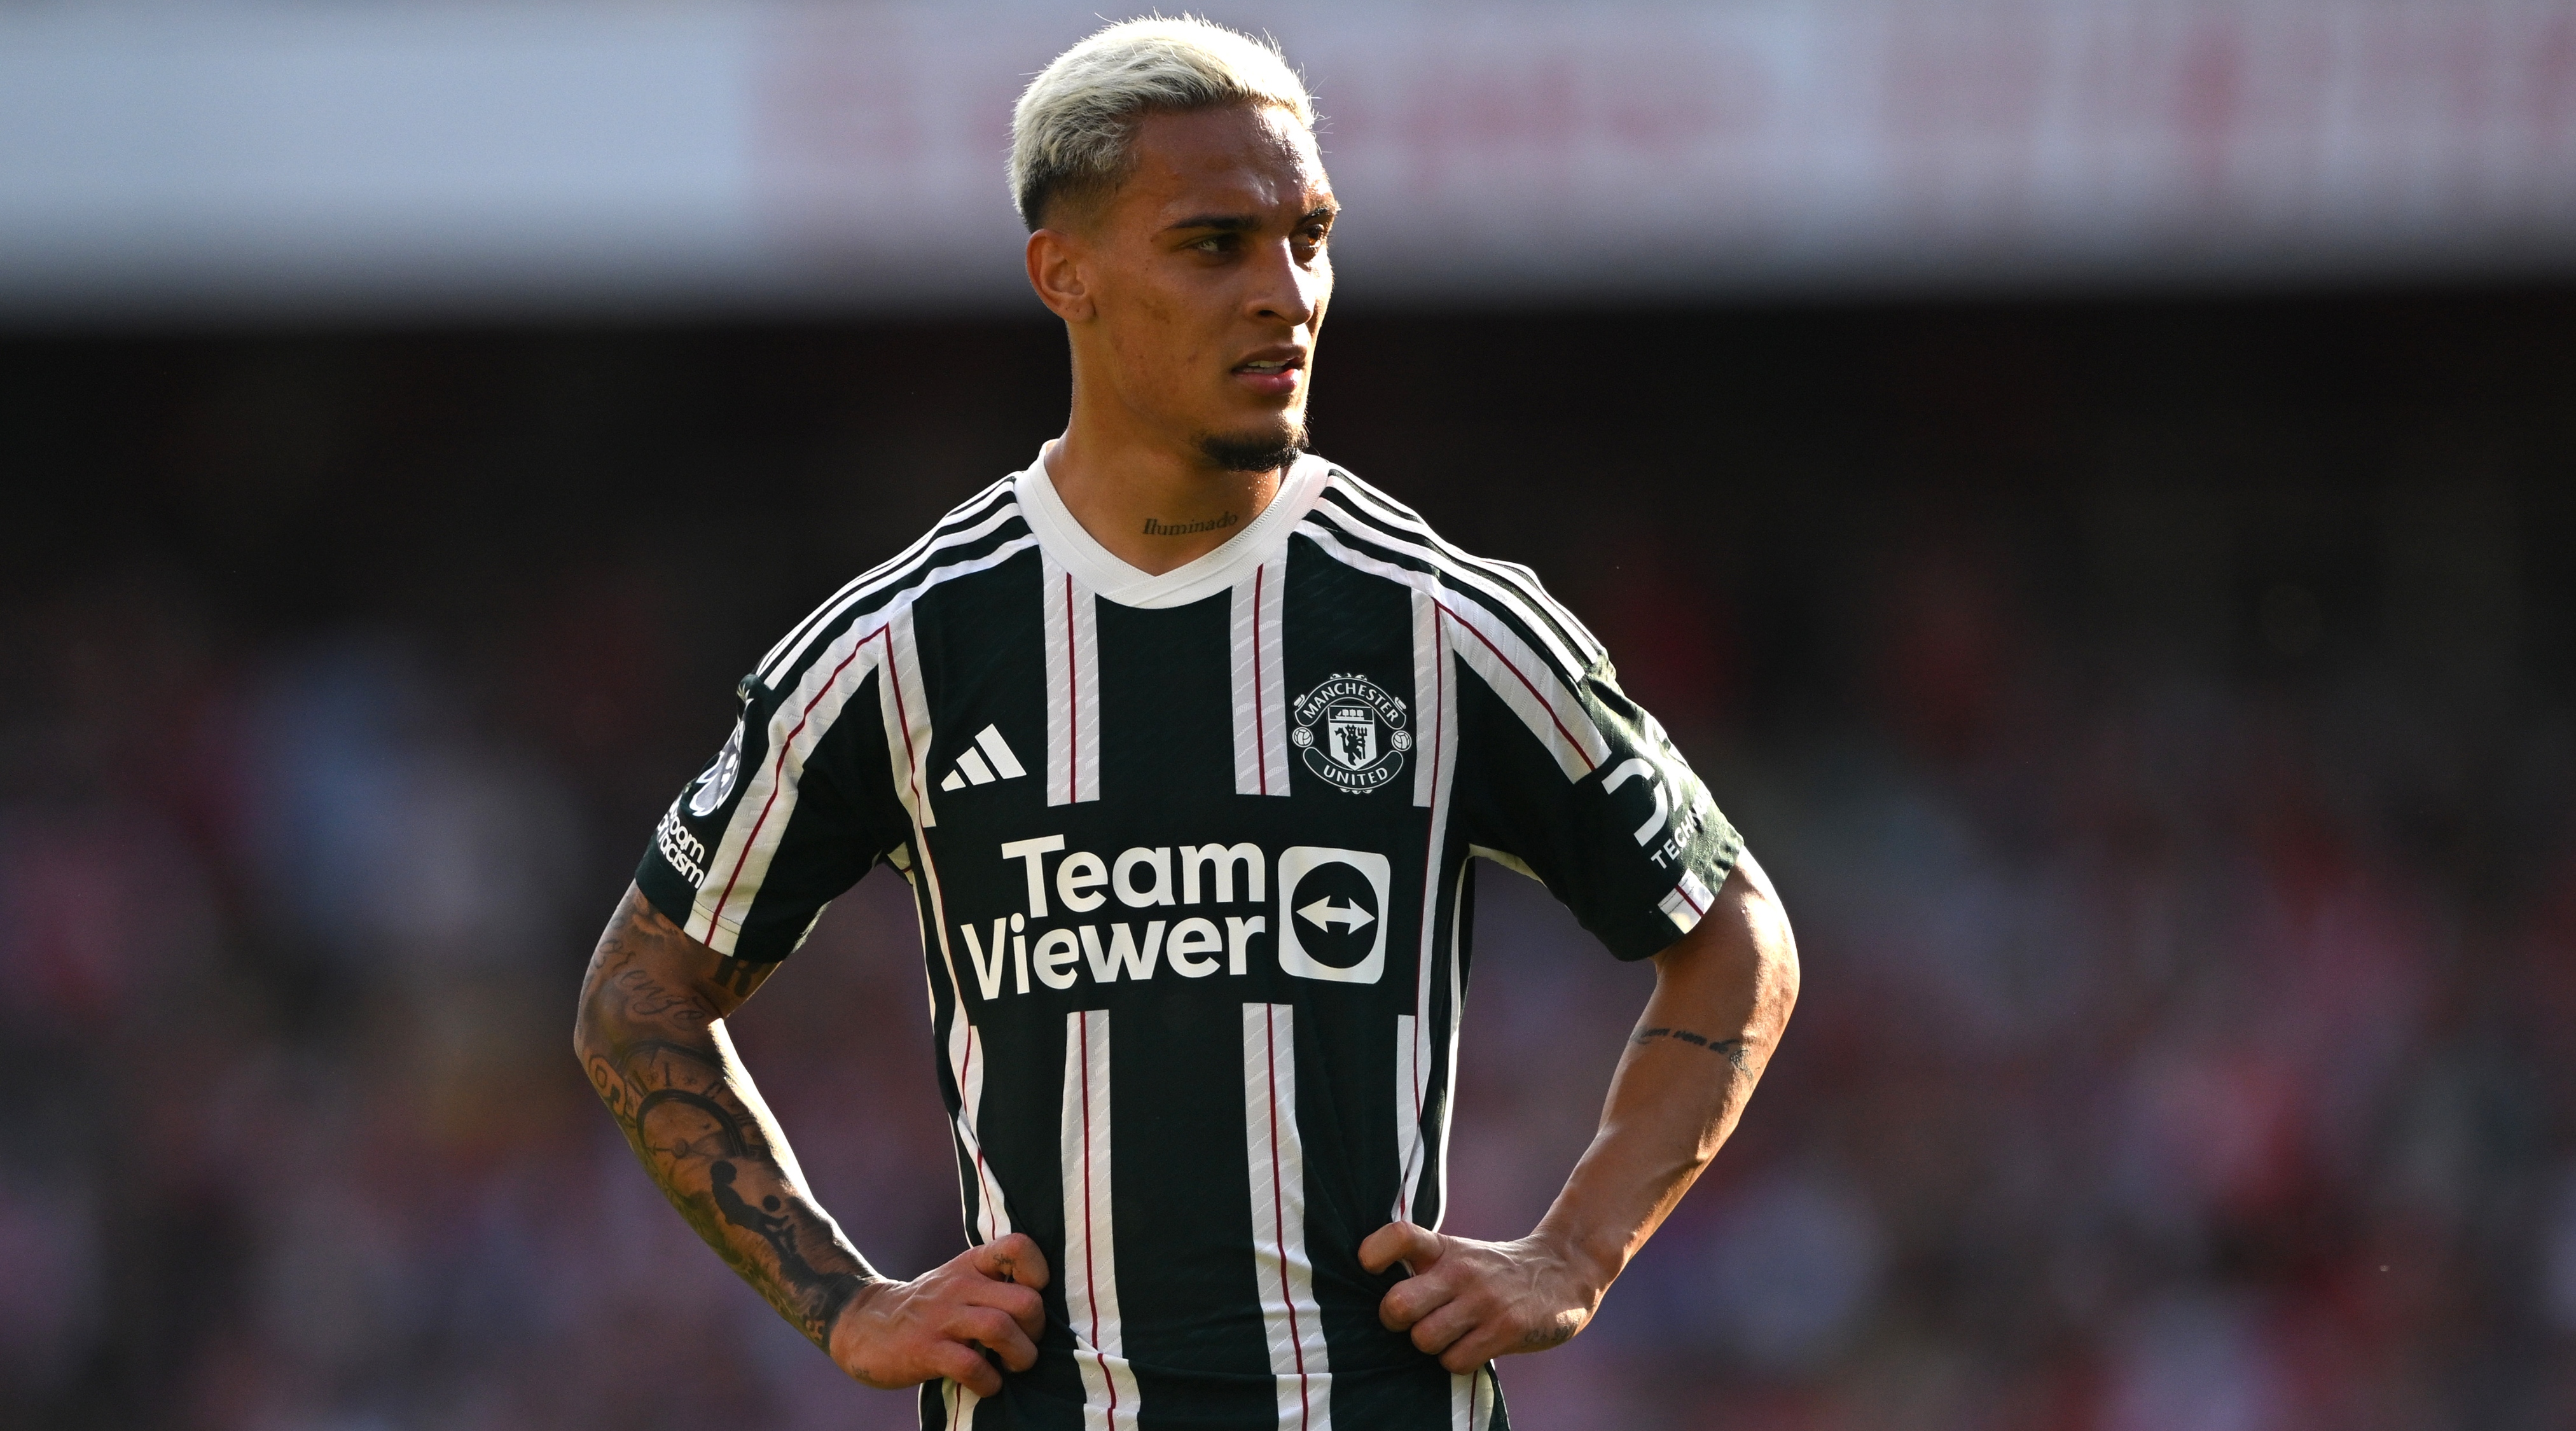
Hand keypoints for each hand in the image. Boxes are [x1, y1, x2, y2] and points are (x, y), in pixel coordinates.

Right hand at [828, 1234, 1051, 1397]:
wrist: (864, 1325)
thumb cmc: (928, 1308)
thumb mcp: (960, 1279)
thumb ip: (995, 1282)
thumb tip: (1046, 1302)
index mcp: (972, 1264)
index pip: (1019, 1246)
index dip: (1039, 1273)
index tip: (1034, 1297)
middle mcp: (960, 1286)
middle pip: (1025, 1300)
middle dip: (1037, 1331)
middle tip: (1026, 1345)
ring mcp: (942, 1318)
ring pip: (1001, 1329)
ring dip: (1020, 1357)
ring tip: (1012, 1366)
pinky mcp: (925, 1350)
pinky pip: (971, 1365)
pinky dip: (988, 1382)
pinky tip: (986, 1384)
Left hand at [1358, 1223, 1602, 1372]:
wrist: (1565, 1271)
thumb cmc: (1495, 1272)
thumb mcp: (1460, 1255)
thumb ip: (1423, 1268)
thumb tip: (1378, 1301)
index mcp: (1444, 1249)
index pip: (1399, 1236)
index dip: (1374, 1252)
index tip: (1370, 1267)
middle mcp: (1461, 1271)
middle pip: (1397, 1305)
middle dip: (1394, 1321)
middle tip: (1410, 1321)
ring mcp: (1484, 1301)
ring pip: (1424, 1340)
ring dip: (1429, 1346)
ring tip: (1448, 1335)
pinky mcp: (1506, 1329)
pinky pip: (1455, 1360)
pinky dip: (1456, 1360)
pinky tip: (1472, 1346)